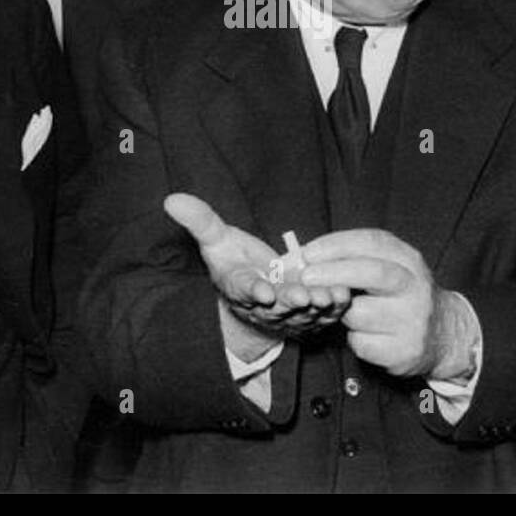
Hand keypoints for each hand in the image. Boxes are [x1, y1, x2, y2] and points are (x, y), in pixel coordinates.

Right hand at [163, 193, 351, 350]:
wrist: (257, 291)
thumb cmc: (235, 260)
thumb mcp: (216, 239)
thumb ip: (199, 221)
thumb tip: (171, 198)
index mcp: (239, 287)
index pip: (243, 289)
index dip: (253, 290)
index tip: (262, 291)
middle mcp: (262, 306)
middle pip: (276, 306)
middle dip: (289, 302)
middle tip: (301, 297)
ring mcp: (286, 315)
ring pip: (302, 314)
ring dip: (315, 307)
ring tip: (328, 297)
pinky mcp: (308, 317)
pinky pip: (322, 316)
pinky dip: (334, 310)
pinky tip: (344, 297)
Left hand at [301, 228, 476, 378]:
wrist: (443, 334)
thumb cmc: (401, 294)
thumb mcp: (391, 267)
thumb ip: (355, 258)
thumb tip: (305, 257)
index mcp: (409, 259)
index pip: (373, 242)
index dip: (337, 245)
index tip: (308, 252)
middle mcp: (416, 287)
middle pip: (373, 273)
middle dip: (334, 272)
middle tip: (305, 276)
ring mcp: (413, 320)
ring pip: (359, 314)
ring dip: (342, 313)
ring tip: (350, 312)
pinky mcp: (405, 351)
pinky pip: (361, 343)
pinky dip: (354, 338)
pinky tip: (366, 334)